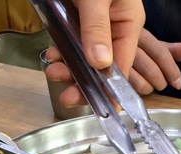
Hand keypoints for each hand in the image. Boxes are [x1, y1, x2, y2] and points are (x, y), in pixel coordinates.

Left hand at [45, 26, 180, 104]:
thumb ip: (97, 28)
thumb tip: (101, 63)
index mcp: (128, 21)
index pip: (124, 64)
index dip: (112, 88)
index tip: (100, 106)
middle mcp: (115, 26)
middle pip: (104, 66)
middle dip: (86, 81)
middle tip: (68, 96)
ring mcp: (96, 25)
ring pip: (86, 57)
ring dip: (70, 68)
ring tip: (53, 73)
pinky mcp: (78, 21)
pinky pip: (73, 44)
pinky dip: (62, 53)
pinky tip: (52, 58)